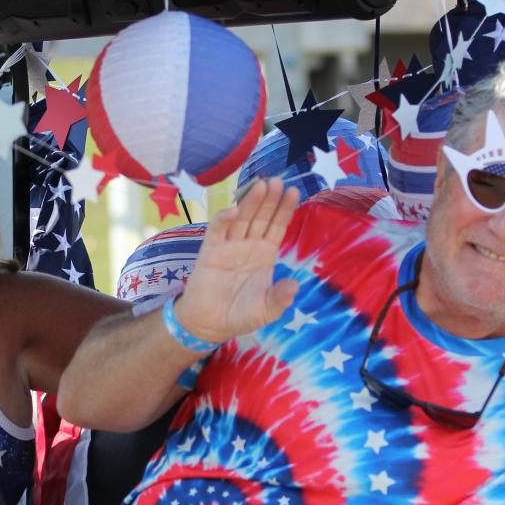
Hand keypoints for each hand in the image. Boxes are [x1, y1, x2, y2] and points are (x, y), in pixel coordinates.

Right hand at [176, 178, 300, 343]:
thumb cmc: (240, 315)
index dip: (285, 209)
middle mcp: (248, 245)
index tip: (295, 191)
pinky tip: (233, 210)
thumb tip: (294, 286)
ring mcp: (229, 246)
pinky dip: (224, 219)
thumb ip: (279, 298)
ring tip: (262, 185)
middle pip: (261, 217)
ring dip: (250, 202)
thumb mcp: (266, 310)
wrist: (210, 324)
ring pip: (241, 219)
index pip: (277, 226)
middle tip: (278, 181)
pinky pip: (217, 231)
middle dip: (270, 199)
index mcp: (265, 254)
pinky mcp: (210, 251)